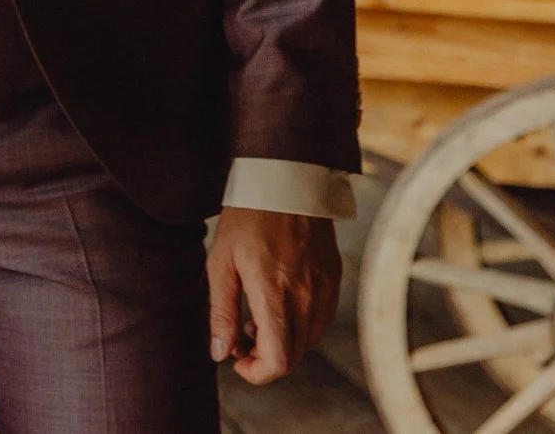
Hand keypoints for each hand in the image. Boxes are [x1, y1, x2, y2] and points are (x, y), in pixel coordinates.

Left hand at [206, 205, 339, 384]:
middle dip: (264, 357)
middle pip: (293, 356)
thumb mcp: (221, 263)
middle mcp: (307, 299)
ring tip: (254, 315)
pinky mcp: (334, 280)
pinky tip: (278, 301)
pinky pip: (320, 319)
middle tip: (239, 336)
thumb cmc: (247, 219)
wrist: (286, 181)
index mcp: (276, 297)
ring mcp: (325, 290)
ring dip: (282, 341)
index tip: (237, 360)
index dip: (256, 372)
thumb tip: (220, 353)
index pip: (278, 361)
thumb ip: (222, 312)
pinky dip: (299, 323)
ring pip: (308, 340)